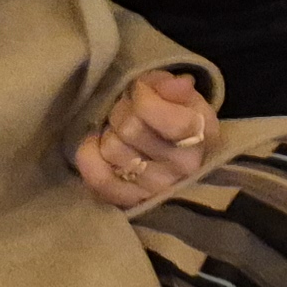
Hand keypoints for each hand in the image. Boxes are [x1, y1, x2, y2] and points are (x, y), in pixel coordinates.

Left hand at [75, 66, 211, 211]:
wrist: (191, 168)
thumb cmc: (189, 129)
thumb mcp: (192, 104)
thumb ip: (178, 89)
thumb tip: (173, 84)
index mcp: (196, 141)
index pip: (153, 111)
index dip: (142, 92)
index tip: (142, 89)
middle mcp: (175, 172)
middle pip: (128, 128)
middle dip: (124, 109)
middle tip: (130, 108)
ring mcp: (150, 191)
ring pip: (110, 148)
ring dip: (110, 132)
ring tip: (121, 130)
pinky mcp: (126, 201)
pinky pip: (98, 177)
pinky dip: (90, 156)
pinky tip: (99, 145)